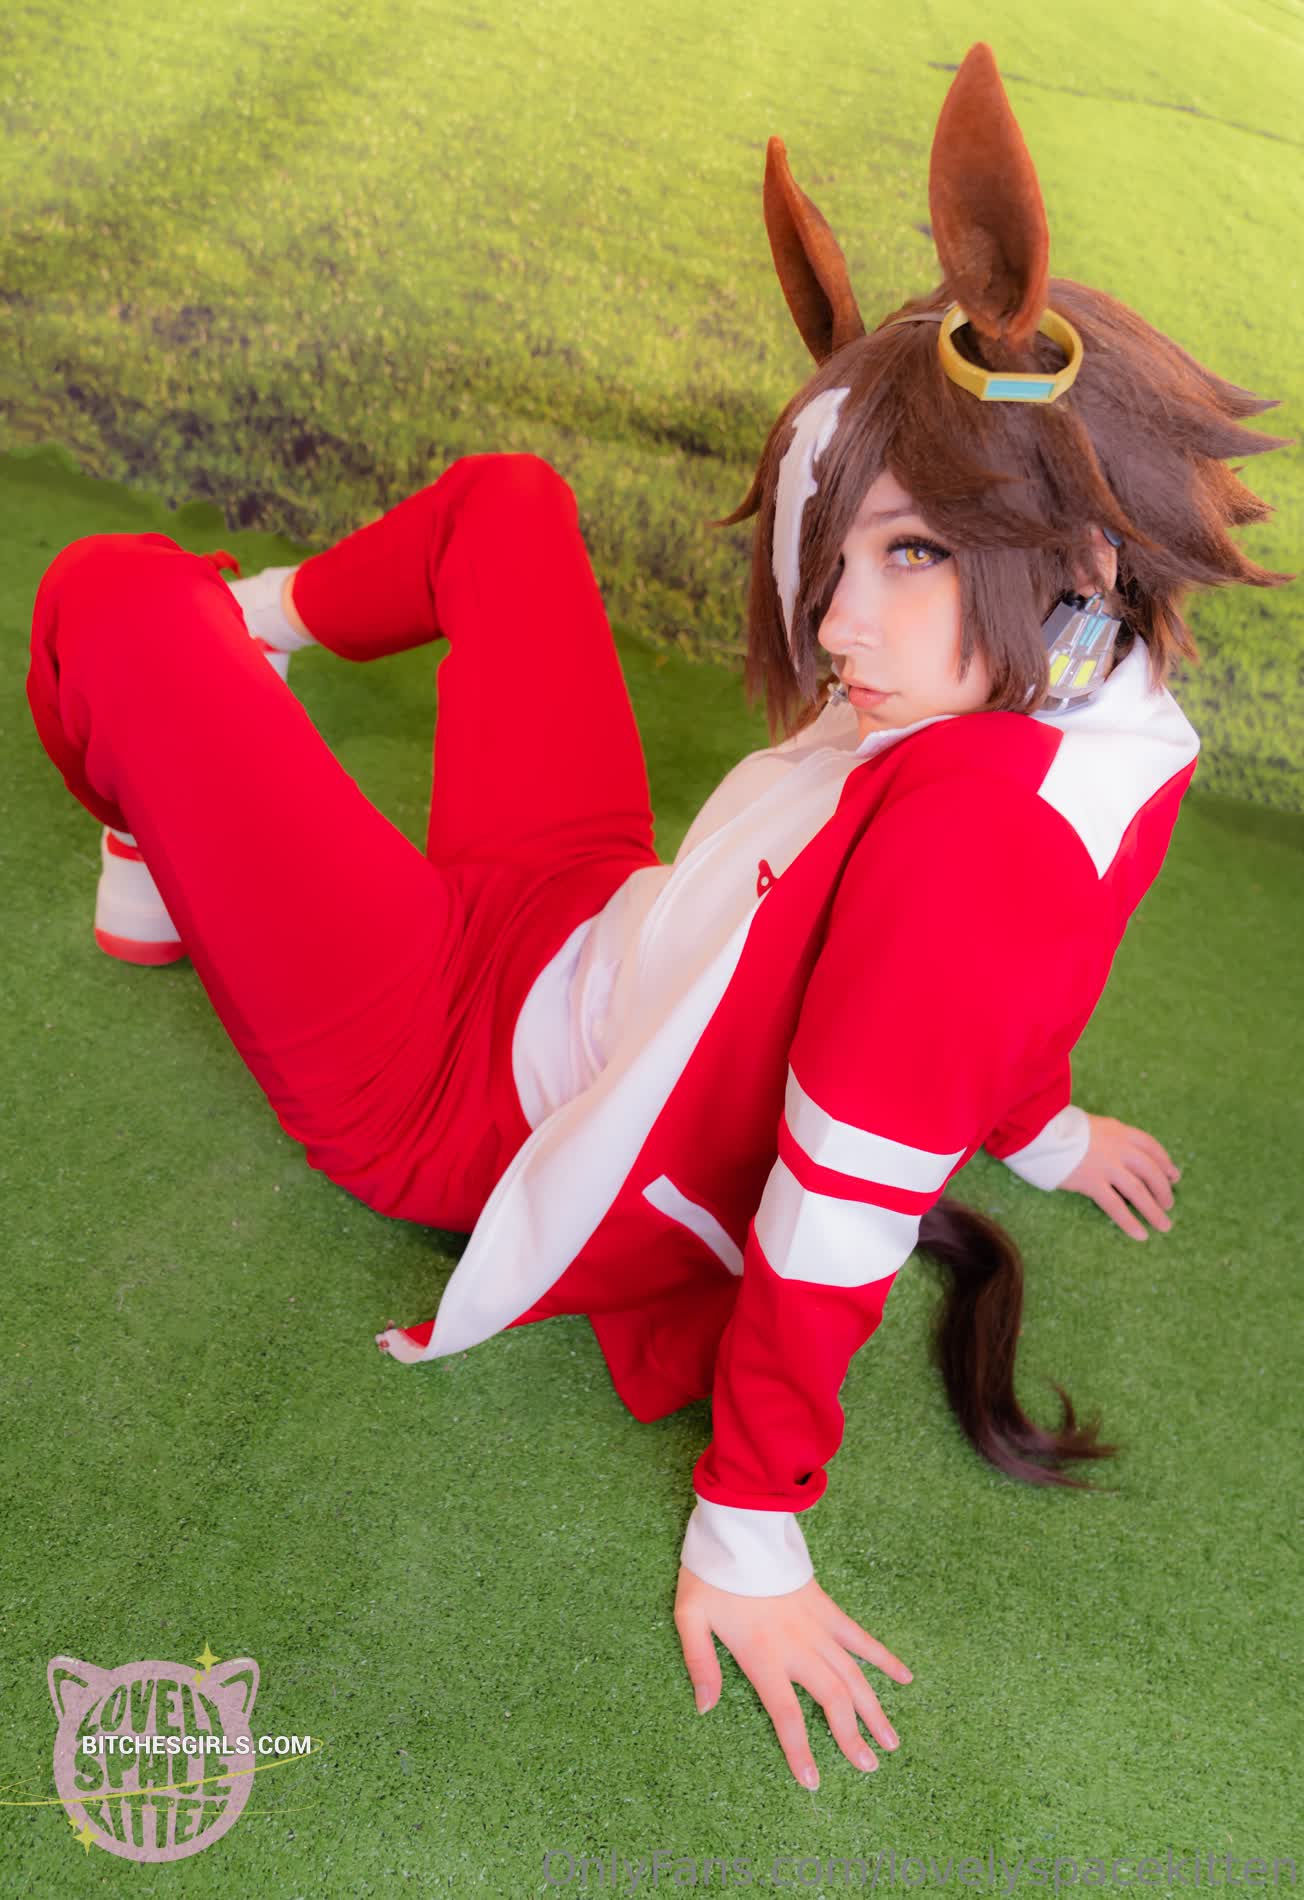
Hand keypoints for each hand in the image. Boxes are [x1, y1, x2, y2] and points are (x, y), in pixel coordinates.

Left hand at [673, 1565, 910, 1788]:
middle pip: (832, 1699)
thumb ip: (699, 1663)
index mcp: (762, 1654)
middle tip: (868, 1767)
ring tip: (890, 1741)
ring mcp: (816, 1626)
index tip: (813, 1782)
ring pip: (853, 1674)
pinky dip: (883, 1657)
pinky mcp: (826, 1607)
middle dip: (851, 1736)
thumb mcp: (690, 1616)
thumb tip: (704, 1708)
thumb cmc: (712, 1572)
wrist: (741, 1526)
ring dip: (873, 1709)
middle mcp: (796, 1646)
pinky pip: (860, 1636)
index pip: (786, 1713)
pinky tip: (905, 1678)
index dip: (799, 1750)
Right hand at [1058, 1112, 1180, 1240]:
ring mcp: (1106, 1165)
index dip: (1166, 1163)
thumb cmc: (1058, 1128)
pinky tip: (1139, 1234)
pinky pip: (1116, 1206)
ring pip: (1138, 1191)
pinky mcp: (1091, 1182)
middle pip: (1150, 1171)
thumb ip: (1109, 1138)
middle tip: (1168, 1204)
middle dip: (1163, 1190)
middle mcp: (1118, 1147)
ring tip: (1163, 1225)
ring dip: (1154, 1210)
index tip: (1174, 1175)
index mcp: (1119, 1130)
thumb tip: (1121, 1155)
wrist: (1037, 1131)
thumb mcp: (1091, 1125)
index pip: (1152, 1147)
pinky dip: (1130, 1221)